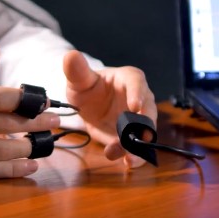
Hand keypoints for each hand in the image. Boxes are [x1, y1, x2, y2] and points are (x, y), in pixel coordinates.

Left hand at [63, 51, 157, 167]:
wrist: (90, 106)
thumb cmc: (88, 87)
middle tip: (136, 139)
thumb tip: (71, 55)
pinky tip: (125, 162)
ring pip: (145, 133)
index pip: (137, 83)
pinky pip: (138, 148)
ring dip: (138, 147)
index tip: (135, 107)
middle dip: (143, 127)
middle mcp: (142, 99)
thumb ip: (77, 70)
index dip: (138, 94)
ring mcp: (139, 120)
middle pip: (148, 112)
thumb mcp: (79, 80)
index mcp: (130, 79)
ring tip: (128, 159)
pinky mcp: (134, 137)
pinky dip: (134, 156)